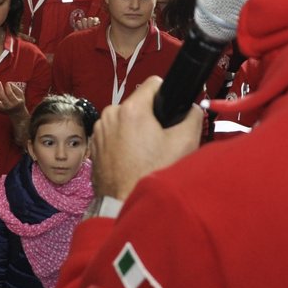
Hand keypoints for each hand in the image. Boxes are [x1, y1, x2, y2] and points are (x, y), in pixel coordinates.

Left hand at [0, 79, 26, 112]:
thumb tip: (9, 83)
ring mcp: (4, 108)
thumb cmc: (19, 101)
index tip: (7, 83)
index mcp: (16, 102)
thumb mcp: (21, 94)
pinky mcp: (0, 110)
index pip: (10, 94)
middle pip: (3, 97)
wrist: (17, 112)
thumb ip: (16, 88)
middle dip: (0, 89)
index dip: (8, 88)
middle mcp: (9, 106)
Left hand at [90, 76, 203, 200]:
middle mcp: (111, 115)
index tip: (170, 108)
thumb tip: (193, 109)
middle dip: (150, 117)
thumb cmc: (152, 175)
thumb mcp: (184, 143)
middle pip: (138, 104)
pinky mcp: (94, 145)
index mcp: (132, 109)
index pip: (153, 83)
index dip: (166, 94)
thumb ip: (194, 117)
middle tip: (161, 139)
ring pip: (124, 119)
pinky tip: (132, 159)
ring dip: (135, 130)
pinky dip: (123, 142)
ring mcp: (99, 131)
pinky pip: (113, 134)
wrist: (124, 204)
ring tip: (146, 152)